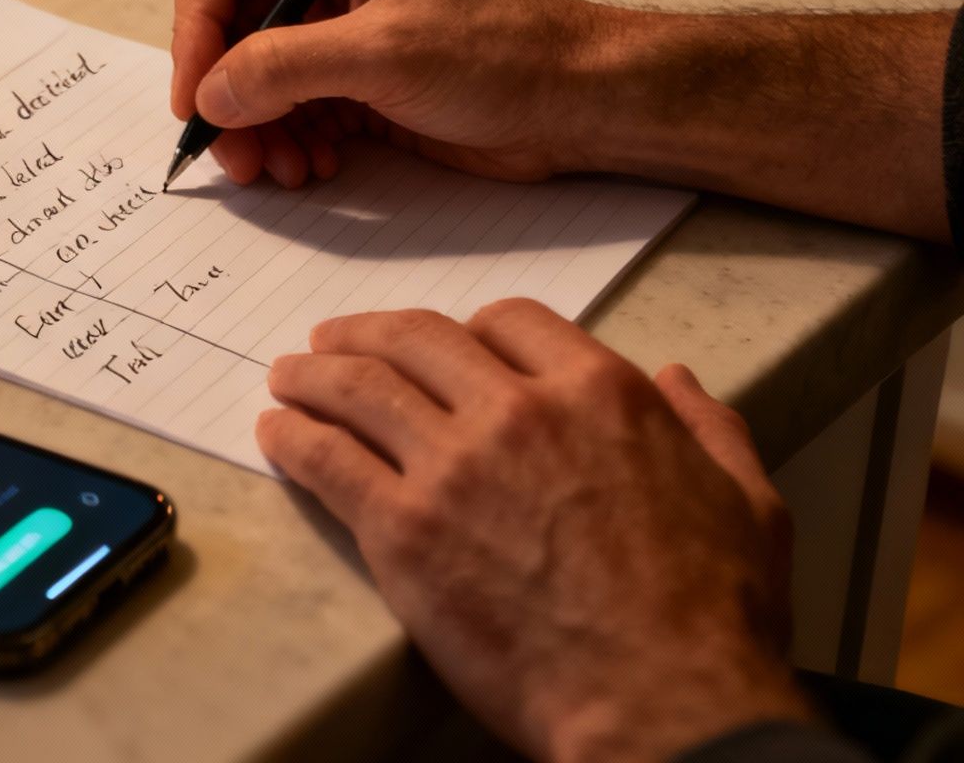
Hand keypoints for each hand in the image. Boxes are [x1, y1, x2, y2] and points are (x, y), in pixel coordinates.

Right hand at [169, 0, 952, 241]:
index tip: (198, 100)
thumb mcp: (384, 53)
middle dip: (225, 96)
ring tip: (281, 170)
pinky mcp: (353, 83)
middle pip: (225, 29)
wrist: (582, 103)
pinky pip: (287, 113)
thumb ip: (284, 68)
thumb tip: (209, 96)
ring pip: (250, 81)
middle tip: (235, 156)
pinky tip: (312, 168)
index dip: (194, 31)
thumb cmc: (504, 52)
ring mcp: (336, 33)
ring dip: (254, 131)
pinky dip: (286, 145)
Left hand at [257, 299, 807, 762]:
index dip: (466, 328)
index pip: (509, 321)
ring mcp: (454, 466)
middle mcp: (519, 411)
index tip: (439, 343)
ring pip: (361, 389)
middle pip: (418, 340)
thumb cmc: (714, 618)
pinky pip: (329, 460)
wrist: (662, 702)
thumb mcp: (748, 503)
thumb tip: (678, 381)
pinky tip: (277, 433)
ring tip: (288, 376)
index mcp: (600, 393)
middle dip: (367, 333)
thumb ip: (709, 430)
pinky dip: (294, 437)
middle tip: (332, 340)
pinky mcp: (403, 529)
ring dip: (314, 374)